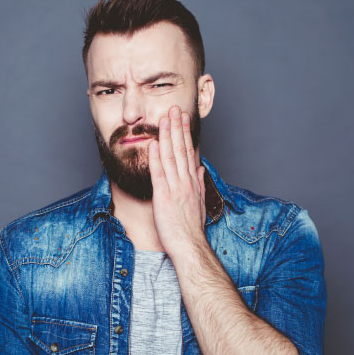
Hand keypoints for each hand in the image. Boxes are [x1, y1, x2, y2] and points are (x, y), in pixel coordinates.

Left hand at [148, 106, 207, 257]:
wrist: (189, 245)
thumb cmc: (192, 229)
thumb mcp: (199, 202)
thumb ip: (198, 183)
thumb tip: (199, 168)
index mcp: (192, 182)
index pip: (188, 152)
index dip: (185, 133)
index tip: (182, 118)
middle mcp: (185, 182)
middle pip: (181, 149)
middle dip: (177, 127)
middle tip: (174, 109)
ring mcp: (175, 188)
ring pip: (171, 156)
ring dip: (167, 136)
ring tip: (164, 118)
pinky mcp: (164, 197)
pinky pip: (159, 173)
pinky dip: (156, 157)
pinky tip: (154, 143)